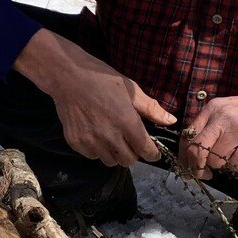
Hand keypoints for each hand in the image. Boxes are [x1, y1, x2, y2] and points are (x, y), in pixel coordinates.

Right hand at [15, 29, 175, 166]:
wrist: (67, 77)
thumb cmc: (101, 78)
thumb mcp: (130, 89)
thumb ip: (151, 108)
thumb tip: (170, 121)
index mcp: (126, 121)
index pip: (145, 150)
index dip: (152, 153)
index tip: (152, 152)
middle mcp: (109, 136)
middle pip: (128, 160)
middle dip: (133, 153)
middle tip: (129, 141)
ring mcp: (91, 141)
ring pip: (110, 161)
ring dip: (114, 153)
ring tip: (111, 138)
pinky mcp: (76, 143)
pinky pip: (93, 156)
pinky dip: (97, 150)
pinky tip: (96, 135)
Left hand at [180, 91, 237, 178]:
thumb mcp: (229, 111)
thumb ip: (212, 127)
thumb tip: (192, 153)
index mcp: (213, 109)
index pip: (188, 135)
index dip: (185, 155)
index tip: (189, 166)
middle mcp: (223, 117)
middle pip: (197, 150)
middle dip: (197, 167)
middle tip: (204, 174)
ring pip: (216, 160)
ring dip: (224, 165)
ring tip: (237, 157)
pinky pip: (237, 165)